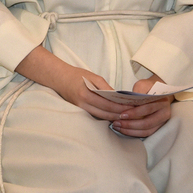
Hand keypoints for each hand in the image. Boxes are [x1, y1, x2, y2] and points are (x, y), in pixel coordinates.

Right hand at [15, 46, 131, 121]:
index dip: (121, 108)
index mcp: (86, 94)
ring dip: (113, 117)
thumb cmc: (76, 75)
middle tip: (133, 114)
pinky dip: (105, 116)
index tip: (132, 107)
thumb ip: (105, 87)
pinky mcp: (80, 111)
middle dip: (120, 115)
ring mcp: (80, 109)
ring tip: (126, 116)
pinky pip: (95, 116)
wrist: (58, 78)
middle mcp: (83, 104)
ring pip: (101, 117)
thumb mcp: (93, 76)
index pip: (108, 105)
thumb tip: (118, 97)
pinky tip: (114, 115)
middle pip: (105, 114)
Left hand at [111, 75, 171, 137]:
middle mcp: (164, 112)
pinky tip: (124, 130)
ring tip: (118, 127)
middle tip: (117, 123)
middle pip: (147, 122)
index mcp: (161, 101)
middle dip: (130, 124)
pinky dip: (135, 133)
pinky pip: (147, 133)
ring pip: (147, 130)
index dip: (134, 113)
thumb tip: (130, 99)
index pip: (147, 109)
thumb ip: (138, 90)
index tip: (122, 114)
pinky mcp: (158, 127)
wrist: (160, 92)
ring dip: (131, 131)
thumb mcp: (143, 84)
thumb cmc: (149, 87)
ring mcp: (162, 121)